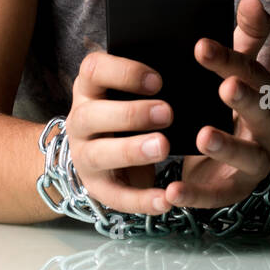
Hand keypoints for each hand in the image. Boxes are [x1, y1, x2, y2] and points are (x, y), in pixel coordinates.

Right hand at [64, 50, 174, 215]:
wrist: (104, 152)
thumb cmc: (129, 109)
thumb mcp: (131, 91)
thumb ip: (152, 82)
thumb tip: (189, 72)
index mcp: (89, 87)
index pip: (94, 70)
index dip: (124, 73)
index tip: (158, 80)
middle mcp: (79, 119)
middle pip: (92, 115)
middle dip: (131, 114)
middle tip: (167, 113)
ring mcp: (83, 155)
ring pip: (99, 154)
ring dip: (131, 150)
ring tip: (163, 147)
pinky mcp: (97, 186)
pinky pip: (116, 195)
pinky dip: (141, 199)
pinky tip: (166, 198)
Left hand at [162, 0, 269, 209]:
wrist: (239, 159)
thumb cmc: (234, 105)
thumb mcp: (240, 69)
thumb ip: (248, 35)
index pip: (255, 73)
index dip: (230, 60)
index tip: (200, 46)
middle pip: (264, 113)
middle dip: (245, 100)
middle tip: (223, 87)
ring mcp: (256, 163)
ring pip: (248, 156)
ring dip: (226, 146)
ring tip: (201, 136)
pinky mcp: (234, 192)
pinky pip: (217, 196)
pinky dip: (196, 195)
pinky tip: (172, 190)